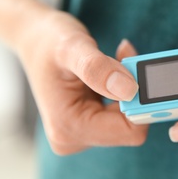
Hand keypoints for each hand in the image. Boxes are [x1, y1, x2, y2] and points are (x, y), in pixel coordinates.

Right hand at [18, 8, 147, 154]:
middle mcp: (74, 138)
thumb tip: (129, 90)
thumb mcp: (72, 47)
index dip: (142, 102)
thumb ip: (98, 69)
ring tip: (116, 60)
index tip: (141, 70)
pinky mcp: (88, 125)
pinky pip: (121, 114)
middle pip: (130, 126)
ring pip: (128, 118)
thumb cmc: (49, 41)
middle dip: (136, 92)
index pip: (129, 130)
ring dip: (131, 89)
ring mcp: (81, 134)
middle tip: (126, 58)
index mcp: (69, 127)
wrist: (34, 40)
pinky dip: (125, 91)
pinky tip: (114, 71)